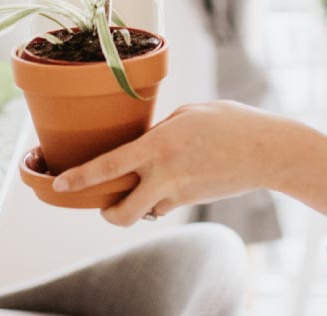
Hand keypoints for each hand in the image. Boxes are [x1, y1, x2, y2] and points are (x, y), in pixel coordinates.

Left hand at [51, 100, 306, 226]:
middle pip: (121, 211)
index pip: (109, 165)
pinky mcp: (191, 201)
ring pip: (142, 213)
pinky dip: (160, 200)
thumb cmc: (228, 123)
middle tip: (102, 204)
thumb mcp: (187, 114)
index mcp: (159, 144)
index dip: (81, 178)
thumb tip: (140, 146)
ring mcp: (179, 192)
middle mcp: (164, 173)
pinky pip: (164, 207)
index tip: (60, 185)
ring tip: (139, 190)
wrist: (266, 150)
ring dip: (135, 208)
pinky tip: (174, 181)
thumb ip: (158, 132)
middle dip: (107, 213)